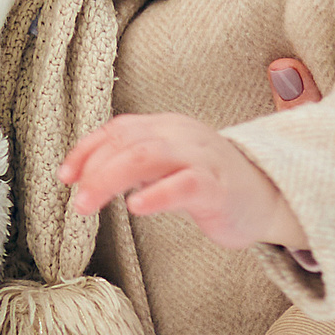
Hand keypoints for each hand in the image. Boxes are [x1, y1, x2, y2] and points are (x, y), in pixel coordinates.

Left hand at [59, 112, 309, 251]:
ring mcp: (202, 158)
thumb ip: (134, 165)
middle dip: (95, 170)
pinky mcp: (218, 186)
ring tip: (89, 203)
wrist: (269, 198)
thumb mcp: (167, 168)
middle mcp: (182, 135)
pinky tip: (136, 207)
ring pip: (148, 156)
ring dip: (111, 179)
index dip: (87, 150)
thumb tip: (88, 175)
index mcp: (167, 127)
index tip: (65, 176)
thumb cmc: (212, 186)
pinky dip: (157, 194)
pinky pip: (186, 184)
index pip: (119, 129)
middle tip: (76, 200)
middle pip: (128, 142)